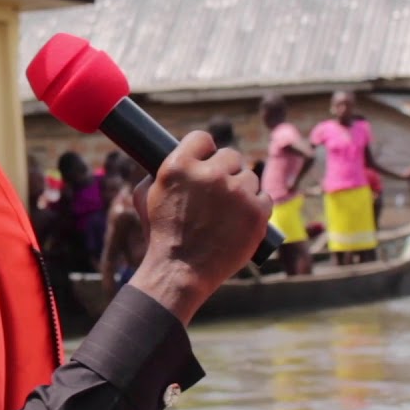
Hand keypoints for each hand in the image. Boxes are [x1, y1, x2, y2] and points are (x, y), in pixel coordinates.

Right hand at [127, 131, 271, 323]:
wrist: (180, 272)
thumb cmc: (160, 236)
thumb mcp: (145, 197)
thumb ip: (157, 173)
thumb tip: (170, 158)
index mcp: (179, 166)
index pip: (202, 138)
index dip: (204, 150)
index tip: (206, 159)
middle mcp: (210, 174)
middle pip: (230, 155)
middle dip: (225, 170)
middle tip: (218, 190)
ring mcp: (236, 192)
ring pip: (249, 176)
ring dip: (242, 189)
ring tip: (228, 209)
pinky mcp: (257, 212)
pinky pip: (264, 197)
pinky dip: (256, 206)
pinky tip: (243, 218)